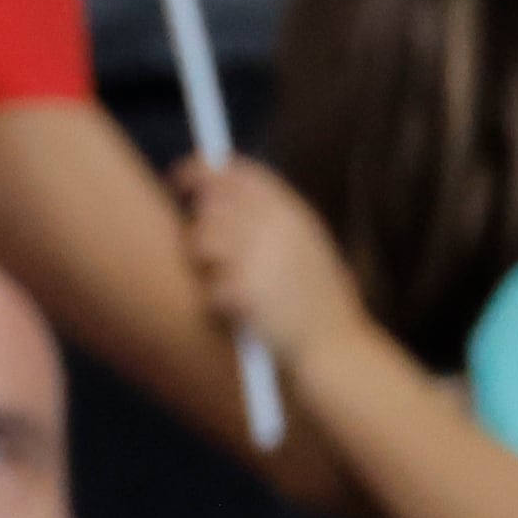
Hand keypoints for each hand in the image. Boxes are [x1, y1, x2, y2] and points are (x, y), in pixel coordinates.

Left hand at [178, 155, 369, 365]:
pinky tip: (246, 315)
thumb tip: (213, 190)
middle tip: (207, 249)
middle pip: (211, 203)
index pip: (240, 174)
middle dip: (199, 223)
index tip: (180, 177)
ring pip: (200, 242)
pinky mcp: (245, 293)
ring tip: (236, 286)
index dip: (203, 170)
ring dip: (206, 265)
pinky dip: (219, 304)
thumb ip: (270, 218)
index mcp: (294, 215)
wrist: (338, 348)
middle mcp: (277, 228)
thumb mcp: (307, 247)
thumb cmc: (317, 301)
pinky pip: (209, 288)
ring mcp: (259, 258)